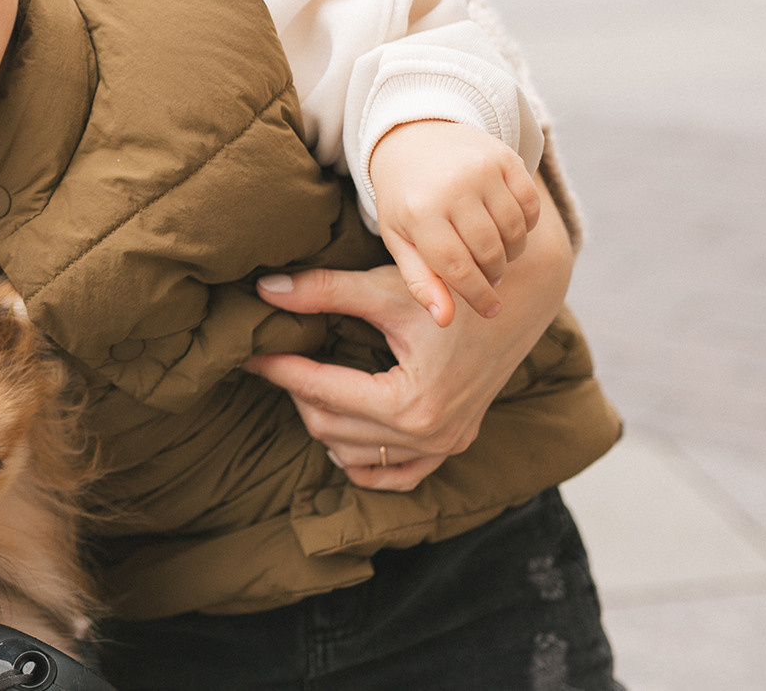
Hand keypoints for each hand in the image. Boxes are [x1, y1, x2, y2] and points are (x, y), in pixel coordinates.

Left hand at [244, 175, 570, 491]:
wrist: (520, 298)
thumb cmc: (451, 291)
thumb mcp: (386, 288)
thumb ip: (323, 290)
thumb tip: (263, 290)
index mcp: (413, 402)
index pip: (322, 391)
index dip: (278, 369)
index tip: (246, 354)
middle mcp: (431, 435)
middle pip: (331, 428)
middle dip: (296, 393)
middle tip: (274, 360)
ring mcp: (445, 446)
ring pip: (355, 455)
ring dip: (323, 425)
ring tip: (303, 384)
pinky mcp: (453, 444)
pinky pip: (397, 476)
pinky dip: (363, 462)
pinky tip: (339, 436)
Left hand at [368, 120, 540, 324]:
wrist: (415, 136)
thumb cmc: (406, 197)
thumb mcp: (400, 238)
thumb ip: (422, 280)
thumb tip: (445, 319)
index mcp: (419, 213)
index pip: (458, 269)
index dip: (478, 295)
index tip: (490, 310)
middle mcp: (452, 188)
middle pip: (490, 252)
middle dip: (493, 273)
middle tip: (488, 275)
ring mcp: (481, 169)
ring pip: (514, 231)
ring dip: (511, 251)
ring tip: (495, 251)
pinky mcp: (504, 158)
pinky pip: (530, 206)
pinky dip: (525, 224)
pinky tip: (508, 226)